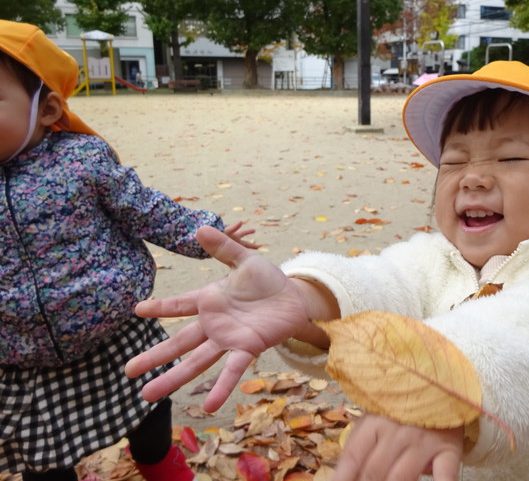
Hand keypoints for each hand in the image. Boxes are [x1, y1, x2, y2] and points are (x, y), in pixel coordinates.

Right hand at [126, 226, 309, 411]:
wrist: (294, 298)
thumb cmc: (267, 280)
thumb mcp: (244, 260)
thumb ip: (223, 248)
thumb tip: (200, 227)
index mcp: (210, 300)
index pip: (179, 305)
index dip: (159, 308)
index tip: (136, 310)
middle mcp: (214, 324)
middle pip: (179, 342)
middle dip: (153, 356)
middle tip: (128, 371)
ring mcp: (229, 339)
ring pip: (196, 361)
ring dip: (173, 378)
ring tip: (148, 396)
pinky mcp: (248, 348)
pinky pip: (232, 369)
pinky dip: (221, 387)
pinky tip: (209, 406)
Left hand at [334, 415, 462, 480]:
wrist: (441, 386)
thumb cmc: (402, 407)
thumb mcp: (375, 417)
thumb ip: (359, 445)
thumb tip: (342, 477)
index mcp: (374, 422)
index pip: (353, 458)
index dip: (343, 479)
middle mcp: (396, 432)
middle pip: (374, 473)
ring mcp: (423, 442)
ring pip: (401, 478)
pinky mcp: (448, 449)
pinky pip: (445, 475)